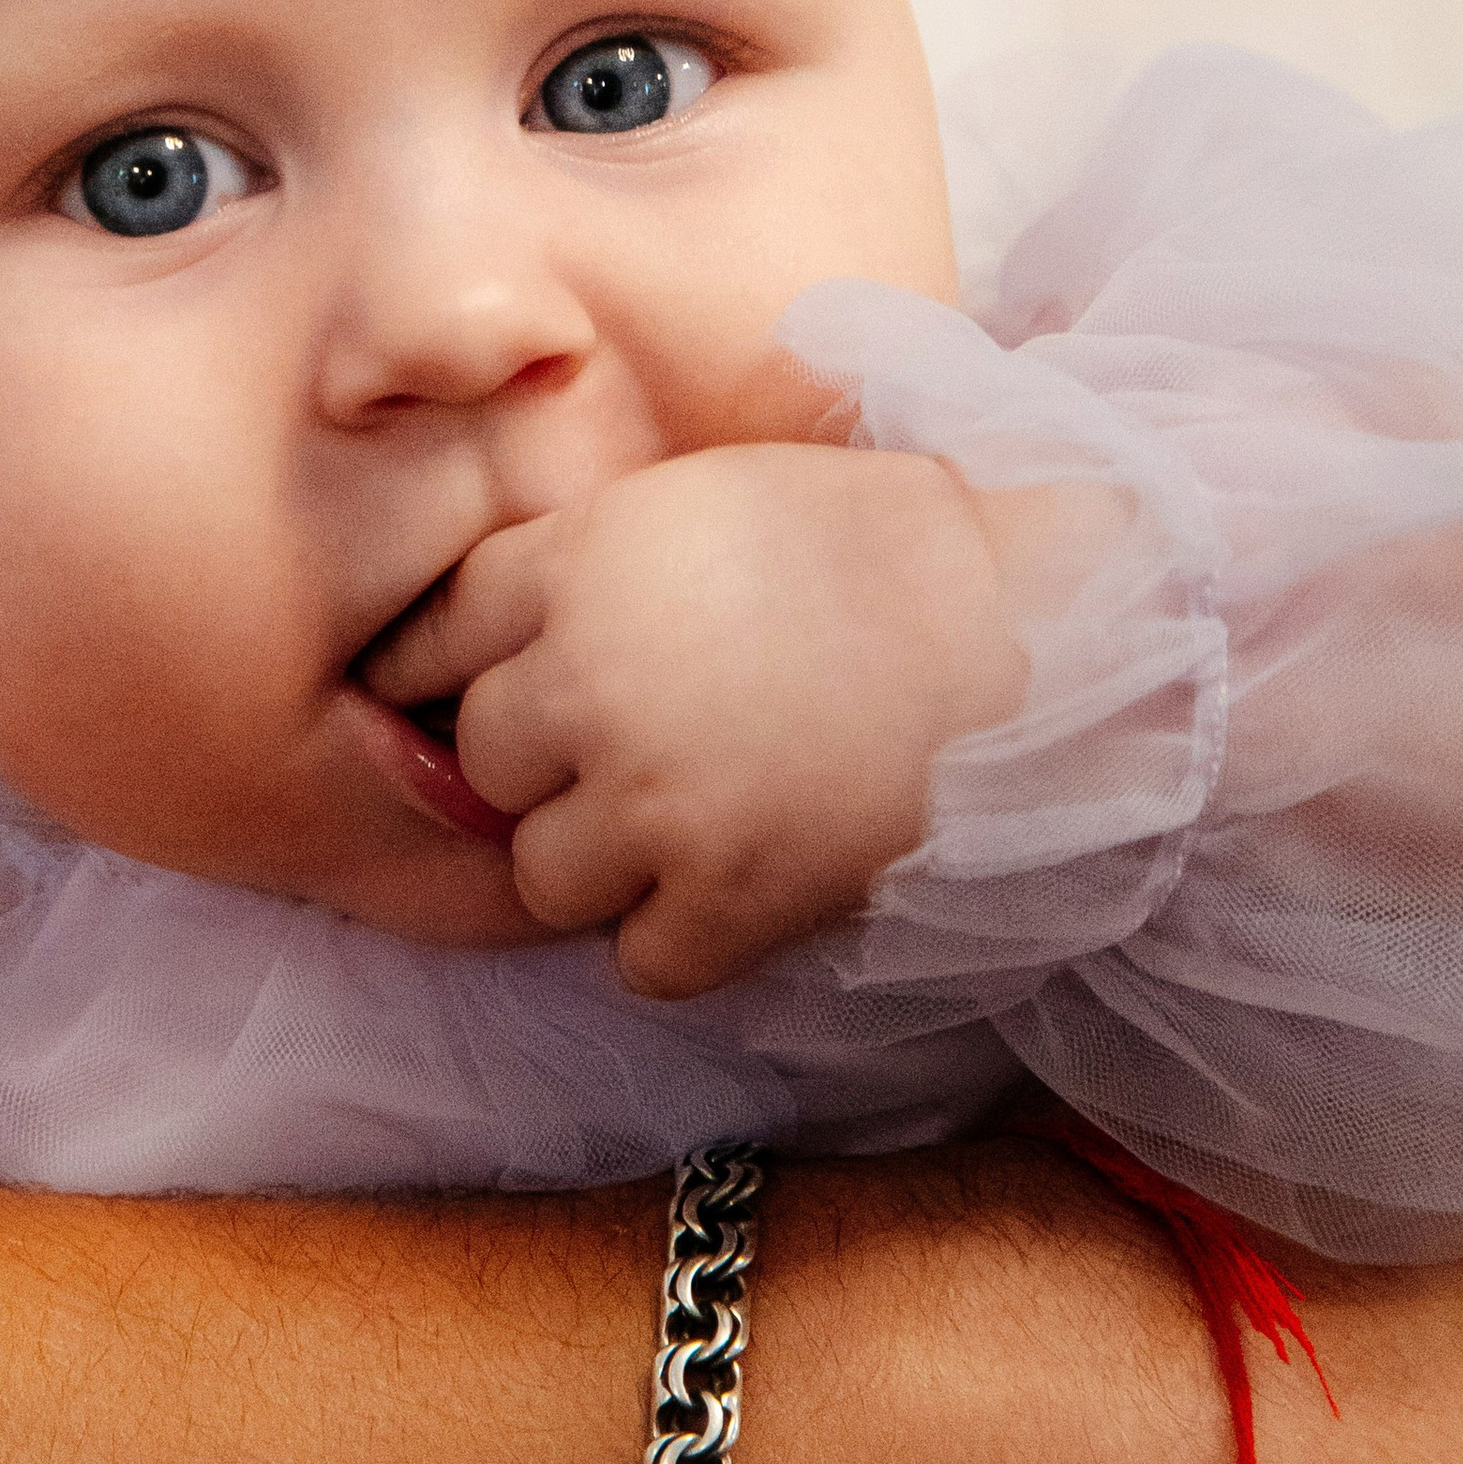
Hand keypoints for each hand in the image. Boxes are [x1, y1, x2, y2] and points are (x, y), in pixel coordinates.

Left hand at [361, 446, 1026, 996]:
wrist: (1026, 618)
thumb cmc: (869, 541)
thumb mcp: (693, 501)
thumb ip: (581, 566)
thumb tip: (484, 647)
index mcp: (577, 562)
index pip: (435, 639)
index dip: (466, 670)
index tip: (503, 693)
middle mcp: (589, 681)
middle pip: (482, 760)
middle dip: (547, 764)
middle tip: (641, 747)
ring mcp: (654, 799)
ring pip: (541, 876)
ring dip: (604, 863)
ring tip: (697, 816)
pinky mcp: (727, 900)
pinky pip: (639, 962)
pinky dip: (684, 939)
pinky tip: (744, 879)